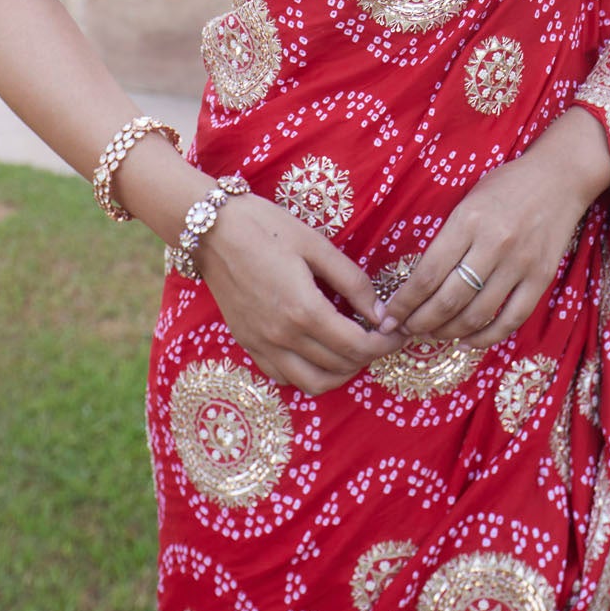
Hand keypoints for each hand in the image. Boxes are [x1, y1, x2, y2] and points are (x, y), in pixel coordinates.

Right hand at [198, 192, 410, 395]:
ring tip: (355, 350)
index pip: (355, 345)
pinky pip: (285, 377)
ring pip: (312, 383)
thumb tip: (379, 310)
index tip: (397, 333)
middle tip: (382, 338)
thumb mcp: (316, 245)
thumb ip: (351, 281)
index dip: (384, 344)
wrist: (212, 230)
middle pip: (339, 366)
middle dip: (369, 356)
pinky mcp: (248, 344)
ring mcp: (262, 345)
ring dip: (341, 373)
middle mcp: (282, 336)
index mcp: (303, 310)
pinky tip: (320, 353)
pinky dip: (310, 374)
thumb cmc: (267, 227)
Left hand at [373, 108, 609, 351]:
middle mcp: (494, 244)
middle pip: (449, 299)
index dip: (404, 303)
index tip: (387, 317)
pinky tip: (466, 341)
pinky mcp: (541, 278)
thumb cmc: (505, 186)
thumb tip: (417, 282)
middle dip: (419, 322)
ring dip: (448, 332)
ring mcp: (520, 263)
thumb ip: (447, 238)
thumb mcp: (468, 201)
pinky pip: (510, 320)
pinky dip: (485, 337)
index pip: (428, 273)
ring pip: (476, 314)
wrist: (559, 178)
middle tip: (404, 330)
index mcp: (468, 220)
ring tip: (431, 334)